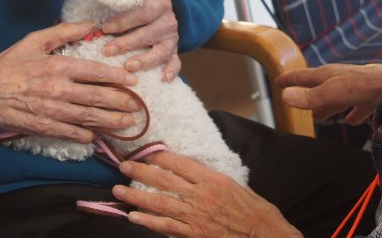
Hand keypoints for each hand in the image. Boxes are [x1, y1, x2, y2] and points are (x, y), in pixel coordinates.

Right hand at [0, 22, 139, 141]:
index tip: (132, 80)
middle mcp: (59, 90)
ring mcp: (52, 111)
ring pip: (89, 117)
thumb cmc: (10, 64)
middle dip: (121, 102)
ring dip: (111, 121)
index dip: (117, 77)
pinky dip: (86, 135)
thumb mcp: (35, 40)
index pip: (96, 72)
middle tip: (137, 106)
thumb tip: (91, 23)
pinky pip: (70, 133)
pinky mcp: (44, 127)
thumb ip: (64, 31)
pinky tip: (97, 136)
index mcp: (59, 66)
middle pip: (97, 97)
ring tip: (127, 123)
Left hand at [101, 0, 180, 81]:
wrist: (161, 7)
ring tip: (129, 67)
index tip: (106, 28)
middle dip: (127, 43)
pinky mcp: (174, 51)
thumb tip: (95, 4)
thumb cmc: (138, 3)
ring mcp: (172, 37)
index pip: (144, 11)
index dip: (125, 20)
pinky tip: (163, 79)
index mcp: (159, 2)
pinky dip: (171, 70)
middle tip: (108, 50)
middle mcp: (168, 20)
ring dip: (145, 60)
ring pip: (162, 50)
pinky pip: (176, 62)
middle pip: (150, 33)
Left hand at [113, 151, 301, 237]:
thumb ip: (210, 176)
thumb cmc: (252, 209)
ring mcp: (195, 216)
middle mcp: (201, 195)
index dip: (159, 157)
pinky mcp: (194, 234)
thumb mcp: (233, 184)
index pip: (179, 163)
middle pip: (164, 180)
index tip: (145, 152)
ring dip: (136, 196)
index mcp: (212, 179)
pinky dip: (148, 221)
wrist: (263, 233)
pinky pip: (166, 227)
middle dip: (140, 172)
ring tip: (118, 191)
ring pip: (159, 203)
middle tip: (124, 166)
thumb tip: (189, 168)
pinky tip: (133, 216)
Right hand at [275, 63, 381, 123]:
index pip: (303, 77)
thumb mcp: (331, 92)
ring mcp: (359, 87)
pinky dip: (353, 113)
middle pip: (320, 88)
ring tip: (320, 117)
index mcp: (329, 75)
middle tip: (296, 102)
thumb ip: (309, 97)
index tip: (277, 82)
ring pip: (338, 97)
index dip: (290, 80)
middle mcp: (342, 79)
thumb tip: (284, 96)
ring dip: (328, 107)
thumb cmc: (364, 86)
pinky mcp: (374, 96)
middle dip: (308, 95)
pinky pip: (359, 106)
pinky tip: (353, 121)